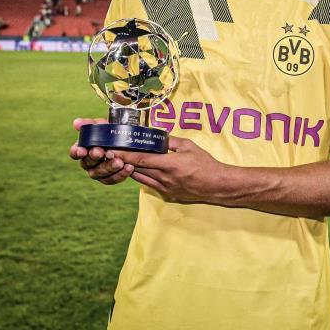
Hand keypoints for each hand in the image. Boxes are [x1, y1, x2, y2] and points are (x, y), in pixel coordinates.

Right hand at [69, 117, 134, 184]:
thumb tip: (76, 122)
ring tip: (120, 162)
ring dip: (109, 167)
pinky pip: (111, 179)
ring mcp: (98, 172)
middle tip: (103, 152)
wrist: (131, 143)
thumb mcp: (105, 126)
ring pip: (99, 173)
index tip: (83, 150)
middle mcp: (88, 162)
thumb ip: (91, 124)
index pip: (75, 152)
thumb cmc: (113, 133)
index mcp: (84, 148)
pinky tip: (129, 167)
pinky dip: (120, 174)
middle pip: (87, 163)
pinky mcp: (109, 178)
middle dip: (95, 158)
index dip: (77, 152)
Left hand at [112, 136, 226, 201]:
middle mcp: (164, 178)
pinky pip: (149, 184)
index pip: (141, 160)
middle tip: (113, 153)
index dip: (126, 155)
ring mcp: (165, 188)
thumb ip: (172, 141)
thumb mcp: (190, 146)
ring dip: (130, 170)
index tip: (113, 150)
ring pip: (141, 178)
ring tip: (121, 161)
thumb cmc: (205, 164)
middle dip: (124, 162)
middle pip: (137, 170)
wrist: (216, 185)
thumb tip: (159, 135)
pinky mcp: (167, 194)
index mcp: (170, 164)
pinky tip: (138, 170)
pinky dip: (141, 176)